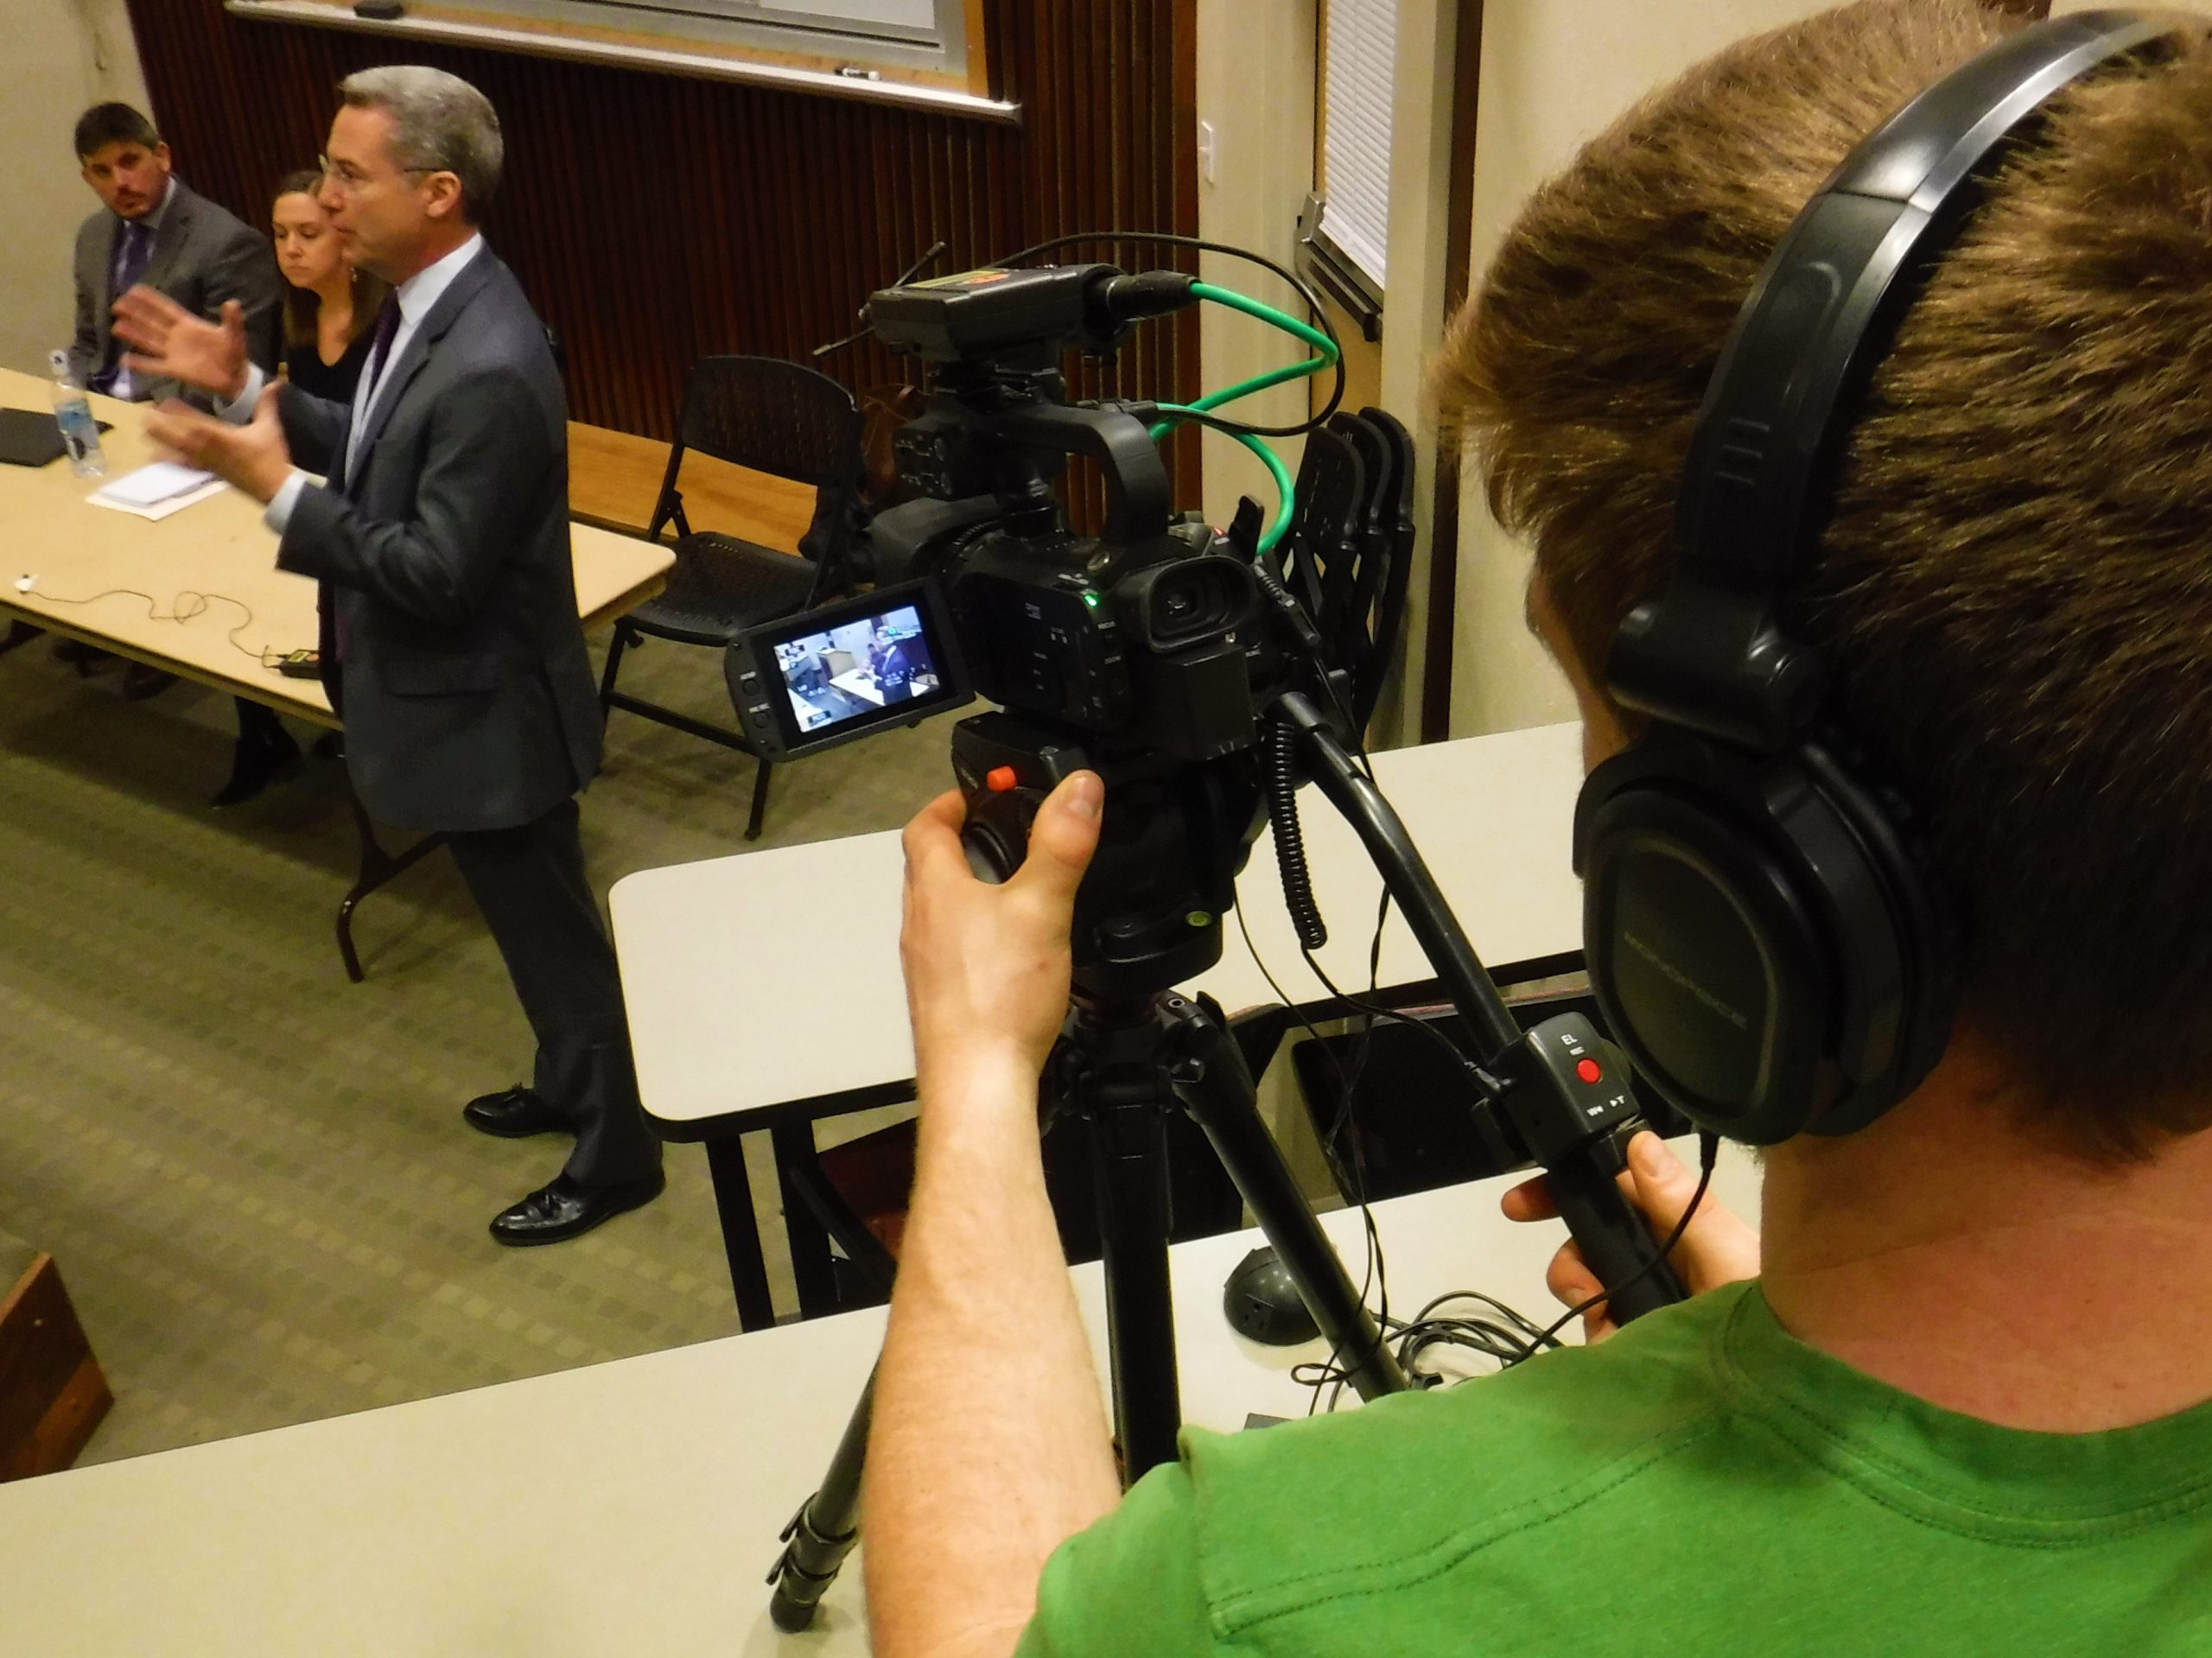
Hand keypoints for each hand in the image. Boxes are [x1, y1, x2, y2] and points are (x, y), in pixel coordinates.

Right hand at [112, 289, 249, 401]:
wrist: (237, 378)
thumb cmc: (234, 353)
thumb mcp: (234, 335)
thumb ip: (232, 320)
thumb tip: (233, 303)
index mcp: (189, 325)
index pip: (166, 309)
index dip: (151, 300)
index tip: (133, 289)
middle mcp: (177, 337)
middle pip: (152, 322)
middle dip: (135, 313)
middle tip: (116, 304)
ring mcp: (174, 353)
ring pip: (150, 341)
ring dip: (134, 335)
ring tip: (116, 327)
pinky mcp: (175, 370)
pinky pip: (154, 366)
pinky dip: (140, 364)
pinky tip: (124, 360)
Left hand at [144, 386, 293, 503]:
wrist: (273, 488)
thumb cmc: (269, 457)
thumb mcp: (269, 428)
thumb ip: (266, 403)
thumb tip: (274, 382)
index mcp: (214, 433)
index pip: (184, 418)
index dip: (169, 409)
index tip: (160, 400)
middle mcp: (201, 446)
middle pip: (167, 433)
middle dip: (155, 422)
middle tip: (149, 411)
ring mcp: (200, 461)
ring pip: (169, 449)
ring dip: (158, 438)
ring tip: (149, 428)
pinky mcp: (204, 471)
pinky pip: (180, 464)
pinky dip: (168, 459)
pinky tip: (157, 456)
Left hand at [900, 772, 1104, 1094]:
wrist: (977, 1082)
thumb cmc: (998, 1001)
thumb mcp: (1042, 908)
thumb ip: (1062, 844)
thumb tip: (1078, 788)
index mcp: (937, 892)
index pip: (925, 827)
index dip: (949, 803)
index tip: (976, 795)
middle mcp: (921, 926)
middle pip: (928, 868)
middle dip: (960, 844)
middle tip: (997, 835)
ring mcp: (926, 967)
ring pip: (939, 913)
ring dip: (966, 892)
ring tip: (1011, 891)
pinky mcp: (941, 1001)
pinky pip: (951, 953)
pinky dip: (974, 938)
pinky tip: (1010, 957)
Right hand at [1502, 1130, 1760, 1341]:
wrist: (1785, 1389)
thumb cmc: (1772, 1314)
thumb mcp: (1726, 1252)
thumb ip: (1681, 1204)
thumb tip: (1640, 1144)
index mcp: (1678, 1227)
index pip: (1611, 1192)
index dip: (1565, 1189)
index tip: (1521, 1204)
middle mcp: (1657, 1263)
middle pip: (1587, 1246)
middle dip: (1571, 1265)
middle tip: (1577, 1288)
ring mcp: (1645, 1307)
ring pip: (1586, 1294)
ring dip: (1588, 1306)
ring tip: (1613, 1325)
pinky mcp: (1641, 1347)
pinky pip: (1599, 1338)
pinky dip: (1603, 1343)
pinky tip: (1625, 1351)